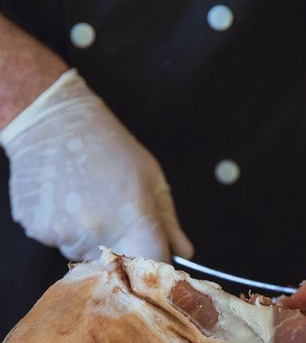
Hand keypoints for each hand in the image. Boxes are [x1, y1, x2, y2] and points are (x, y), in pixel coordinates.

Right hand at [0, 69, 192, 261]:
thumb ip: (168, 221)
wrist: (55, 123)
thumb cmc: (111, 147)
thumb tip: (185, 252)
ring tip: (88, 197)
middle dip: (123, 246)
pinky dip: (65, 227)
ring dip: (92, 236)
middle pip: (117, 262)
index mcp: (132, 215)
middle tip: (116, 211)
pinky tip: (66, 196)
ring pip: (86, 253)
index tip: (157, 255)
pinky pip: (59, 241)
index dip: (157, 263)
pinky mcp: (37, 229)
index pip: (152, 264)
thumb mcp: (151, 178)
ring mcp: (63, 232)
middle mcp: (97, 230)